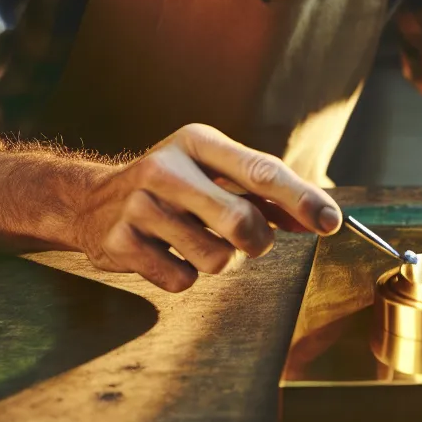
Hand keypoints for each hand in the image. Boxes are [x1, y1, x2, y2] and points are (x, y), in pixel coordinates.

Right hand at [70, 123, 342, 291]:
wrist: (90, 202)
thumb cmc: (173, 186)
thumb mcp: (213, 173)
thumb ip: (265, 194)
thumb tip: (320, 219)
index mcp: (197, 142)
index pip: (262, 172)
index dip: (302, 200)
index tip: (331, 224)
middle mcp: (166, 168)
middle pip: (241, 222)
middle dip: (257, 242)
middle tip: (250, 242)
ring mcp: (138, 206)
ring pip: (214, 259)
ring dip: (218, 261)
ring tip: (196, 242)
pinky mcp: (119, 243)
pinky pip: (181, 279)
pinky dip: (184, 275)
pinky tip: (165, 254)